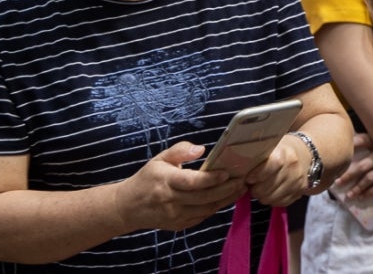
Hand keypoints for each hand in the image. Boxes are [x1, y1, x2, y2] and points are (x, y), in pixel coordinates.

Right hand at [121, 142, 243, 232]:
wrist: (129, 208)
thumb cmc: (147, 179)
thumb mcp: (159, 159)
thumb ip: (179, 151)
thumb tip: (201, 149)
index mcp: (166, 182)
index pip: (192, 182)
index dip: (211, 179)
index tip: (227, 172)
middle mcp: (171, 201)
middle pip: (203, 198)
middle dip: (226, 190)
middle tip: (243, 180)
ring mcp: (175, 216)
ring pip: (206, 210)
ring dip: (225, 200)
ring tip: (241, 189)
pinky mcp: (179, 225)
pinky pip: (202, 217)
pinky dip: (215, 208)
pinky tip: (226, 198)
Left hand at [245, 132, 318, 208]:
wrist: (308, 153)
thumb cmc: (283, 148)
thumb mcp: (272, 145)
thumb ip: (257, 156)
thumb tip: (239, 172)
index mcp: (284, 155)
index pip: (266, 170)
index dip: (254, 176)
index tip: (248, 177)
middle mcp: (292, 170)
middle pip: (265, 189)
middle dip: (255, 188)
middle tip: (253, 183)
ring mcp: (297, 183)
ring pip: (270, 199)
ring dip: (262, 195)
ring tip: (262, 186)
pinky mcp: (299, 193)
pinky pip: (279, 203)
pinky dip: (273, 199)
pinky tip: (273, 190)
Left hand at [337, 134, 372, 203]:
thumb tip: (352, 141)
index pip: (362, 141)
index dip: (350, 147)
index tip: (337, 157)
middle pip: (363, 164)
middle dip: (349, 174)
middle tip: (337, 183)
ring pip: (372, 178)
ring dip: (359, 187)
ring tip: (349, 195)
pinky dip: (371, 191)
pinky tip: (363, 196)